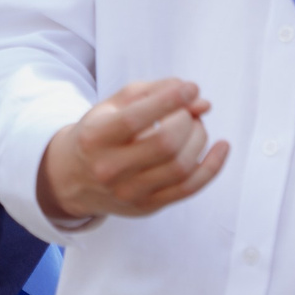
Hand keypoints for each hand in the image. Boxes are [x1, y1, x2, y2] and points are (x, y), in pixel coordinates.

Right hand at [37, 79, 230, 222]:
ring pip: (181, 167)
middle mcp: (110, 169)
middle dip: (186, 120)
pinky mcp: (147, 207)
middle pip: (165, 144)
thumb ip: (154, 93)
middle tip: (188, 111)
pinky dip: (212, 167)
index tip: (190, 88)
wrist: (72, 178)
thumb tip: (200, 100)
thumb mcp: (113, 105)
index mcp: (96, 138)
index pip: (136, 119)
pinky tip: (222, 147)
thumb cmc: (99, 133)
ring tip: (196, 126)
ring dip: (199, 139)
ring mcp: (129, 192)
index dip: (169, 100)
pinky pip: (189, 189)